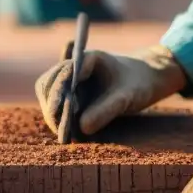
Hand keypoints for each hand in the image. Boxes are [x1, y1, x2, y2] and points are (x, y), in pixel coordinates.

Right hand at [34, 44, 186, 135]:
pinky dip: (58, 115)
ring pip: (48, 94)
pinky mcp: (72, 90)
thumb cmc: (137, 83)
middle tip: (59, 130)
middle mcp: (74, 65)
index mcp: (87, 58)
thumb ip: (105, 110)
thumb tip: (81, 127)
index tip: (56, 114)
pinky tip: (65, 131)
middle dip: (51, 106)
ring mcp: (71, 78)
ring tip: (63, 133)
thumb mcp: (126, 97)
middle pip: (48, 84)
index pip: (61, 75)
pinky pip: (57, 101)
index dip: (56, 95)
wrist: (145, 79)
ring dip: (53, 112)